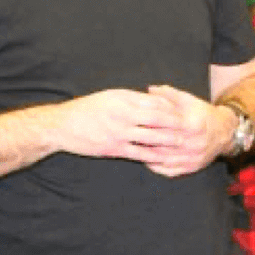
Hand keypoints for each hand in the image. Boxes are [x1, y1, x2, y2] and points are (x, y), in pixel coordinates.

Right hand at [54, 88, 187, 163]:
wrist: (62, 126)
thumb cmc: (88, 108)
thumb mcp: (111, 96)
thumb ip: (133, 98)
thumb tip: (155, 100)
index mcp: (124, 100)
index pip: (155, 103)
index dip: (172, 108)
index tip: (185, 111)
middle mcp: (123, 116)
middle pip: (157, 120)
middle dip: (176, 124)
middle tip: (192, 128)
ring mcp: (119, 133)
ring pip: (151, 137)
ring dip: (169, 141)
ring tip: (183, 143)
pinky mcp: (114, 149)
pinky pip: (138, 153)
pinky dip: (153, 156)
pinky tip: (164, 158)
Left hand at [139, 84, 235, 176]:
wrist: (225, 133)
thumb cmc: (204, 114)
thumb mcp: (190, 100)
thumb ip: (169, 95)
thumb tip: (149, 89)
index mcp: (191, 125)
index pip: (164, 125)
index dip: (147, 123)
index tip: (134, 121)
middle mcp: (192, 143)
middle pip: (161, 143)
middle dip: (143, 140)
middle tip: (129, 136)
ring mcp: (192, 158)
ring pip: (163, 158)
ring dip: (146, 155)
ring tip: (133, 148)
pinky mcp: (191, 168)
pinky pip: (169, 171)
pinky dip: (155, 167)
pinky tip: (146, 160)